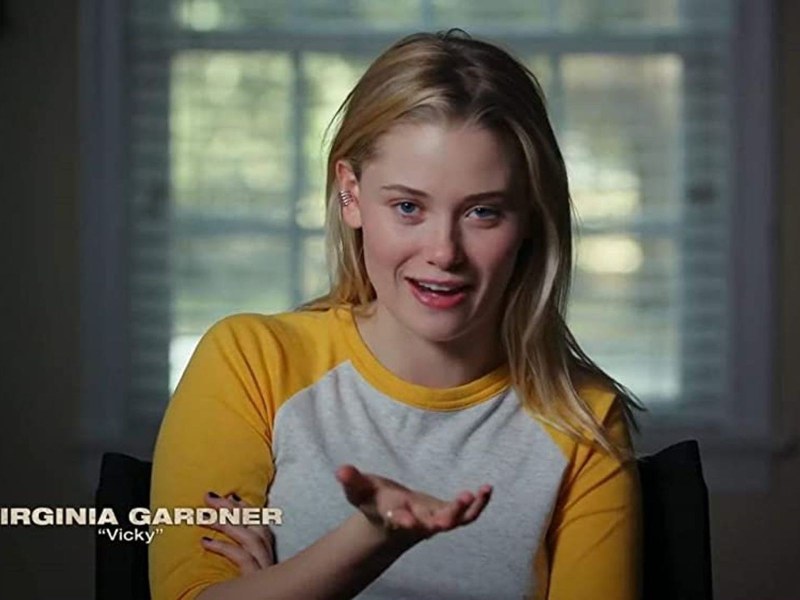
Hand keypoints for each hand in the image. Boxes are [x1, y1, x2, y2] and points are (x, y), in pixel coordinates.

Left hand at [200, 492, 274, 573]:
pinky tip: (205, 541)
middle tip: (209, 496)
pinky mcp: (256, 578)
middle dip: (232, 508)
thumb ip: (237, 555)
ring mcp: (264, 568)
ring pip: (249, 538)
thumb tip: (218, 533)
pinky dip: (223, 547)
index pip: (260, 524)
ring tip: (202, 516)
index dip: (246, 508)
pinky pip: (242, 557)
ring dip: (226, 523)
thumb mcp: (244, 571)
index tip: (231, 496)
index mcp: (267, 555)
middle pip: (255, 526)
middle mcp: (269, 559)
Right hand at [335, 465, 491, 542]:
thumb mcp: (360, 489)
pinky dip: (478, 505)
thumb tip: (341, 470)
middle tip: (450, 515)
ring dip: (466, 510)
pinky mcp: (448, 516)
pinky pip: (467, 515)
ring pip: (454, 521)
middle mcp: (417, 522)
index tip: (405, 519)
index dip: (402, 520)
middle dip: (441, 520)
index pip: (398, 520)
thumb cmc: (375, 500)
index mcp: (394, 515)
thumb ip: (352, 480)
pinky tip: (487, 489)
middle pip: (430, 525)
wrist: (392, 522)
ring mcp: (434, 521)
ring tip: (477, 493)